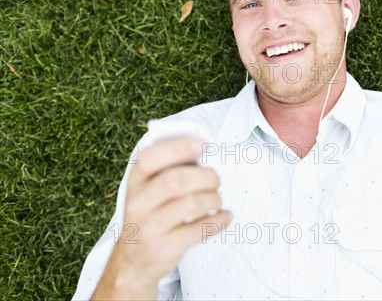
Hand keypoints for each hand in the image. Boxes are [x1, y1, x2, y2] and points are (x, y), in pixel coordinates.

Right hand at [92, 137, 230, 298]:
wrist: (133, 262)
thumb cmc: (149, 218)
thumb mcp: (148, 192)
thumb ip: (168, 171)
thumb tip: (201, 153)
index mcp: (135, 182)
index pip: (150, 158)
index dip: (179, 147)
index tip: (203, 145)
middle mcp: (138, 203)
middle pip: (176, 180)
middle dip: (205, 177)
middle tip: (215, 180)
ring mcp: (149, 227)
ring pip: (191, 204)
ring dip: (213, 198)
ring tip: (216, 199)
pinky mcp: (164, 247)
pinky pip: (199, 230)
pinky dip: (219, 220)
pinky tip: (223, 216)